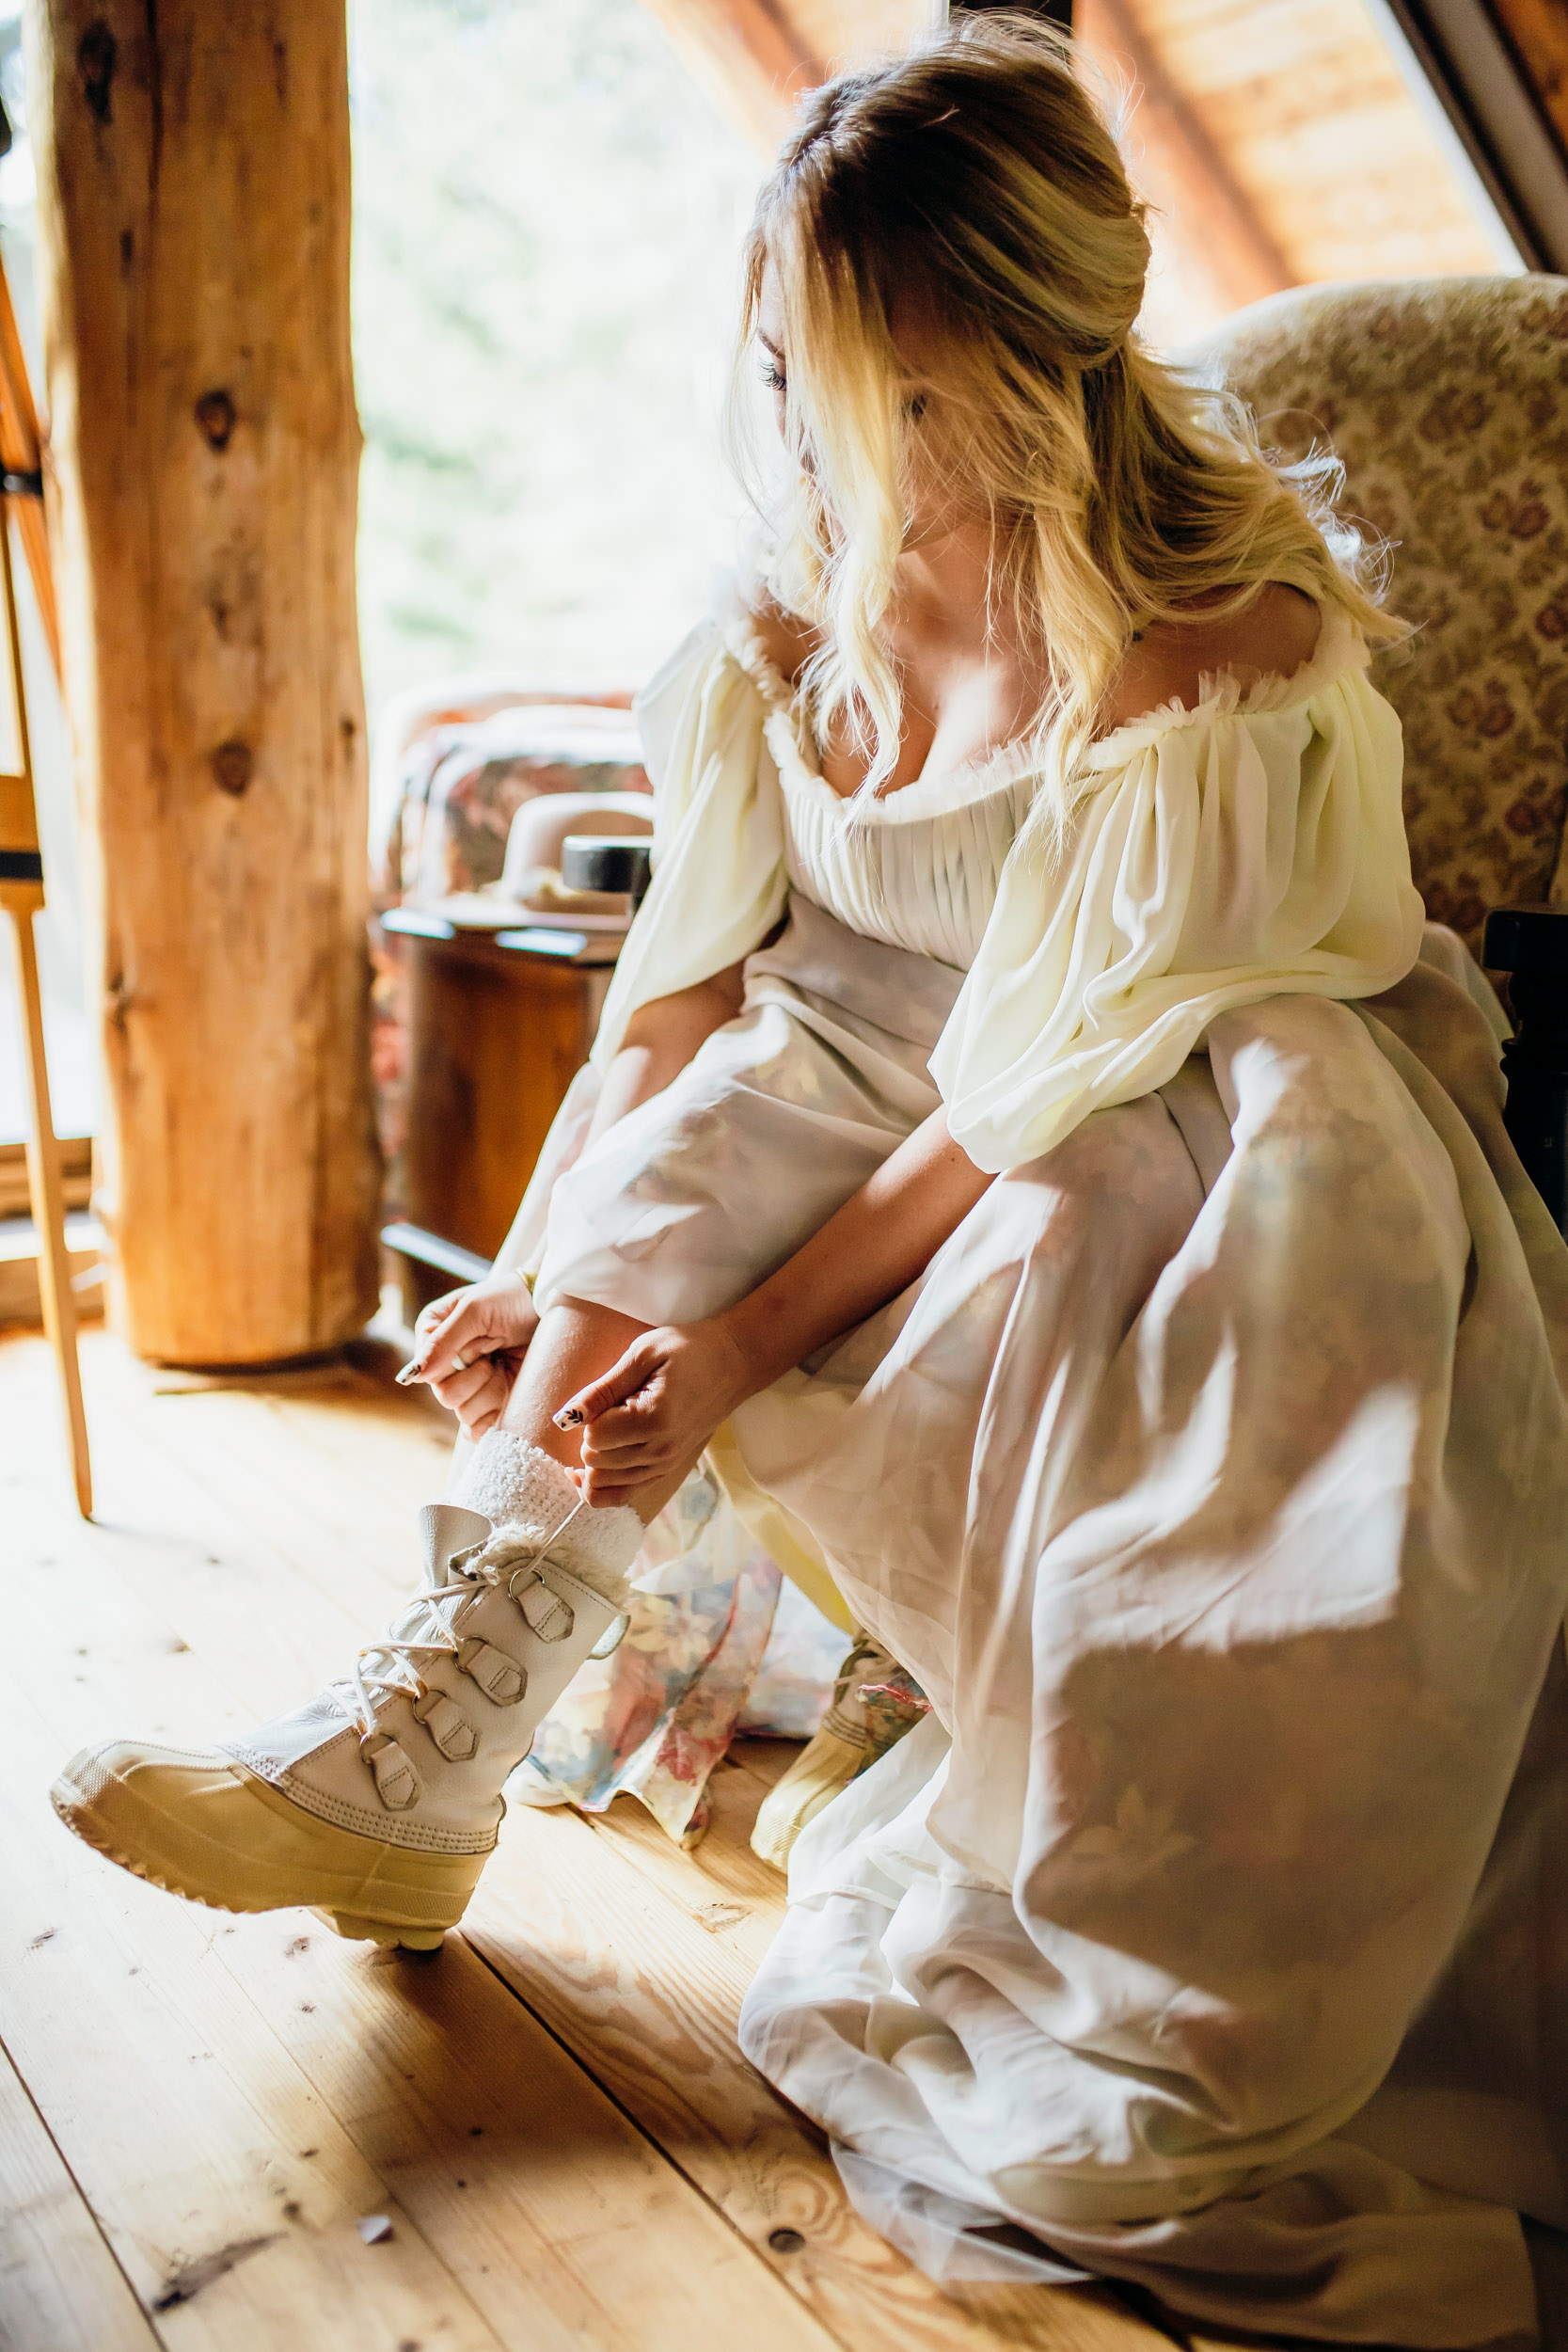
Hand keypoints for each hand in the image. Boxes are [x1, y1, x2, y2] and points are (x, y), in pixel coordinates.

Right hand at [407, 1270, 539, 1436]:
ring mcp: (470, 1384)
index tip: (482, 1341)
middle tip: (496, 1352)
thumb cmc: (511, 1299)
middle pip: (446, 1396)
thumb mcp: (475, 1310)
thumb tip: (416, 1377)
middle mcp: (447, 1363)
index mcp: (433, 1336)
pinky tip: (508, 1398)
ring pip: (464, 1413)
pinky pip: (478, 1430)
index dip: (456, 1361)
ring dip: (492, 1391)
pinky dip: (494, 1420)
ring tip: (505, 1365)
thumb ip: (443, 1340)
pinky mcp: (491, 1401)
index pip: (427, 1370)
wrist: (551, 1308)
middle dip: (478, 1376)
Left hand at [555, 1318, 749, 1505]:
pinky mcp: (664, 1471)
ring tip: (606, 1428)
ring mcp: (664, 1465)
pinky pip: (620, 1496)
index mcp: (654, 1420)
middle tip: (611, 1408)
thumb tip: (564, 1418)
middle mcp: (661, 1451)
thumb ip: (601, 1390)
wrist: (732, 1363)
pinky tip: (587, 1468)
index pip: (594, 1437)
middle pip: (595, 1463)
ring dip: (593, 1460)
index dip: (588, 1415)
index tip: (608, 1393)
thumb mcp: (642, 1354)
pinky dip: (599, 1485)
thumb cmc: (688, 1350)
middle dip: (590, 1436)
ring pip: (603, 1485)